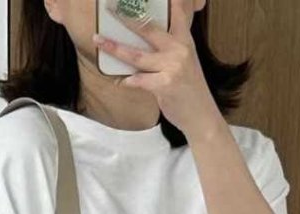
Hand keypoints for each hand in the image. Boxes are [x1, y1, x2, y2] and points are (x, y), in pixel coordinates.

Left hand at [93, 0, 222, 142]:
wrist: (200, 115)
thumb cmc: (188, 89)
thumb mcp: (184, 61)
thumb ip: (168, 48)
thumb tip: (142, 40)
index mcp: (184, 40)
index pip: (176, 12)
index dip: (168, 1)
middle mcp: (179, 49)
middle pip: (148, 29)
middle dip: (126, 19)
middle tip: (110, 11)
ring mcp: (173, 66)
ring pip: (137, 55)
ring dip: (115, 48)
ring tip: (99, 41)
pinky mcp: (166, 85)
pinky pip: (139, 80)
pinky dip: (126, 81)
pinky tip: (118, 81)